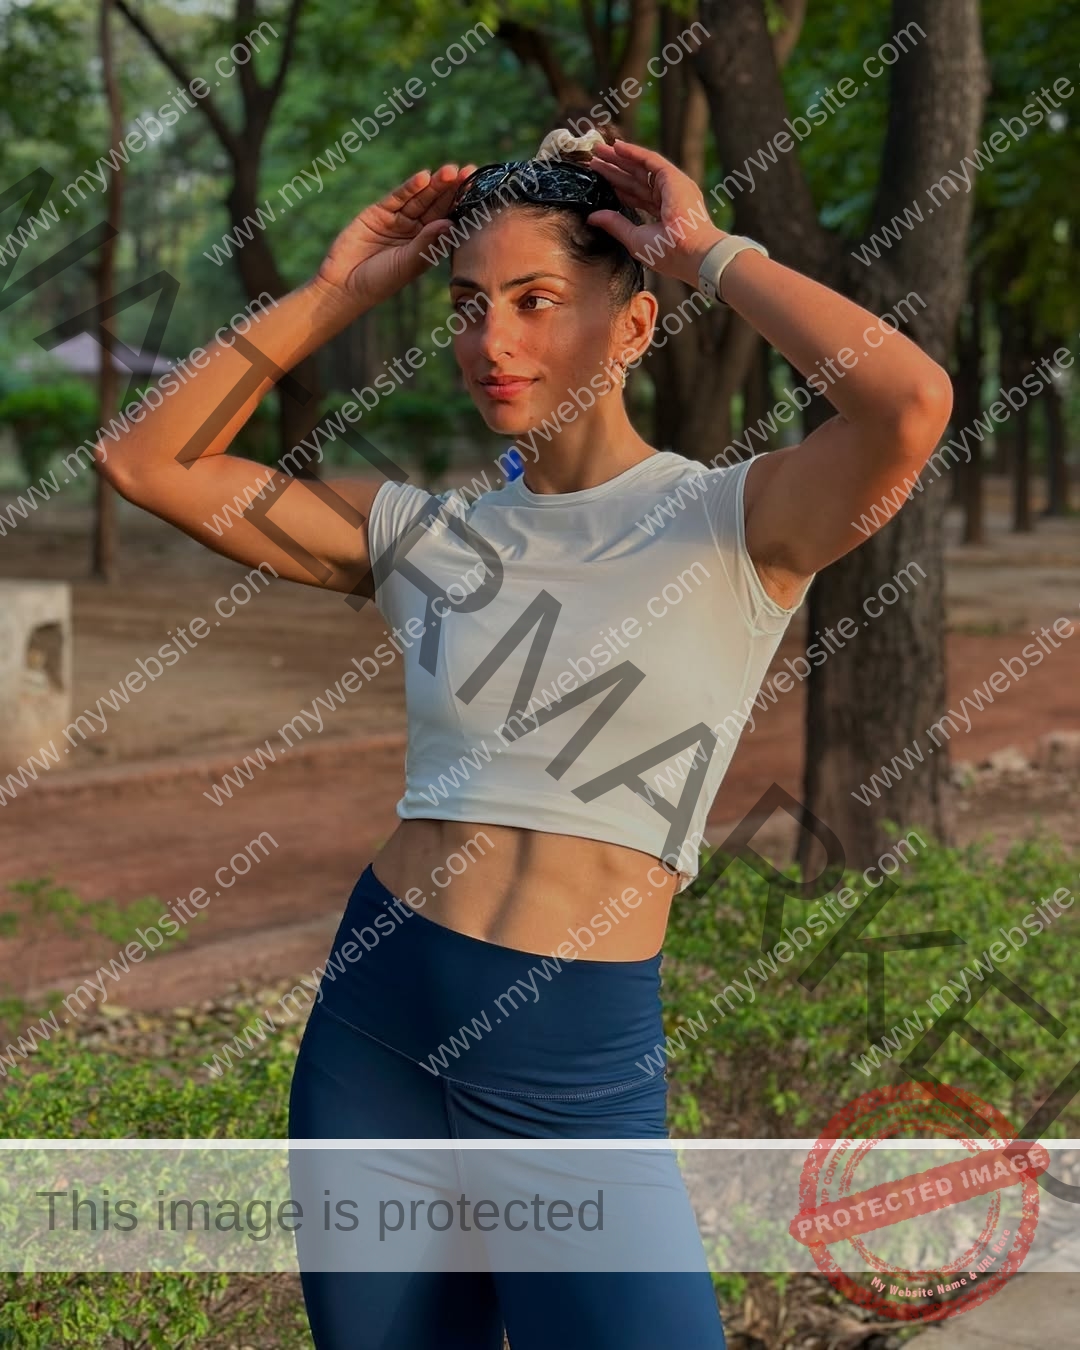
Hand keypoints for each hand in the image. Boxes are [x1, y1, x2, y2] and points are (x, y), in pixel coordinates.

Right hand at [315, 163, 477, 309]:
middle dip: (452, 189)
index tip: (478, 190)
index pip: (448, 221)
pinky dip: (409, 188)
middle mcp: (414, 231)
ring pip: (419, 198)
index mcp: (427, 246)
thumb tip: (449, 223)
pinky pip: (397, 198)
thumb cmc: (379, 282)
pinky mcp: (378, 213)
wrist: (344, 285)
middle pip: (436, 205)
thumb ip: (427, 243)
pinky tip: (423, 178)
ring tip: (450, 171)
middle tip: (469, 172)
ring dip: (434, 185)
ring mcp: (397, 220)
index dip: (462, 206)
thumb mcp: (407, 264)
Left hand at [585, 140, 725, 288]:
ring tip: (599, 151)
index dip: (617, 188)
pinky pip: (650, 160)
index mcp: (662, 215)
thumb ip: (614, 224)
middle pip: (635, 180)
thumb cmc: (668, 252)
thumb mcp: (634, 238)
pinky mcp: (673, 178)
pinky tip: (617, 147)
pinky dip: (633, 152)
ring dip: (620, 158)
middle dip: (615, 169)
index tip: (599, 180)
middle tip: (594, 160)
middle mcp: (668, 198)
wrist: (690, 252)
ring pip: (641, 168)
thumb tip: (592, 218)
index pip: (636, 197)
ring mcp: (672, 186)